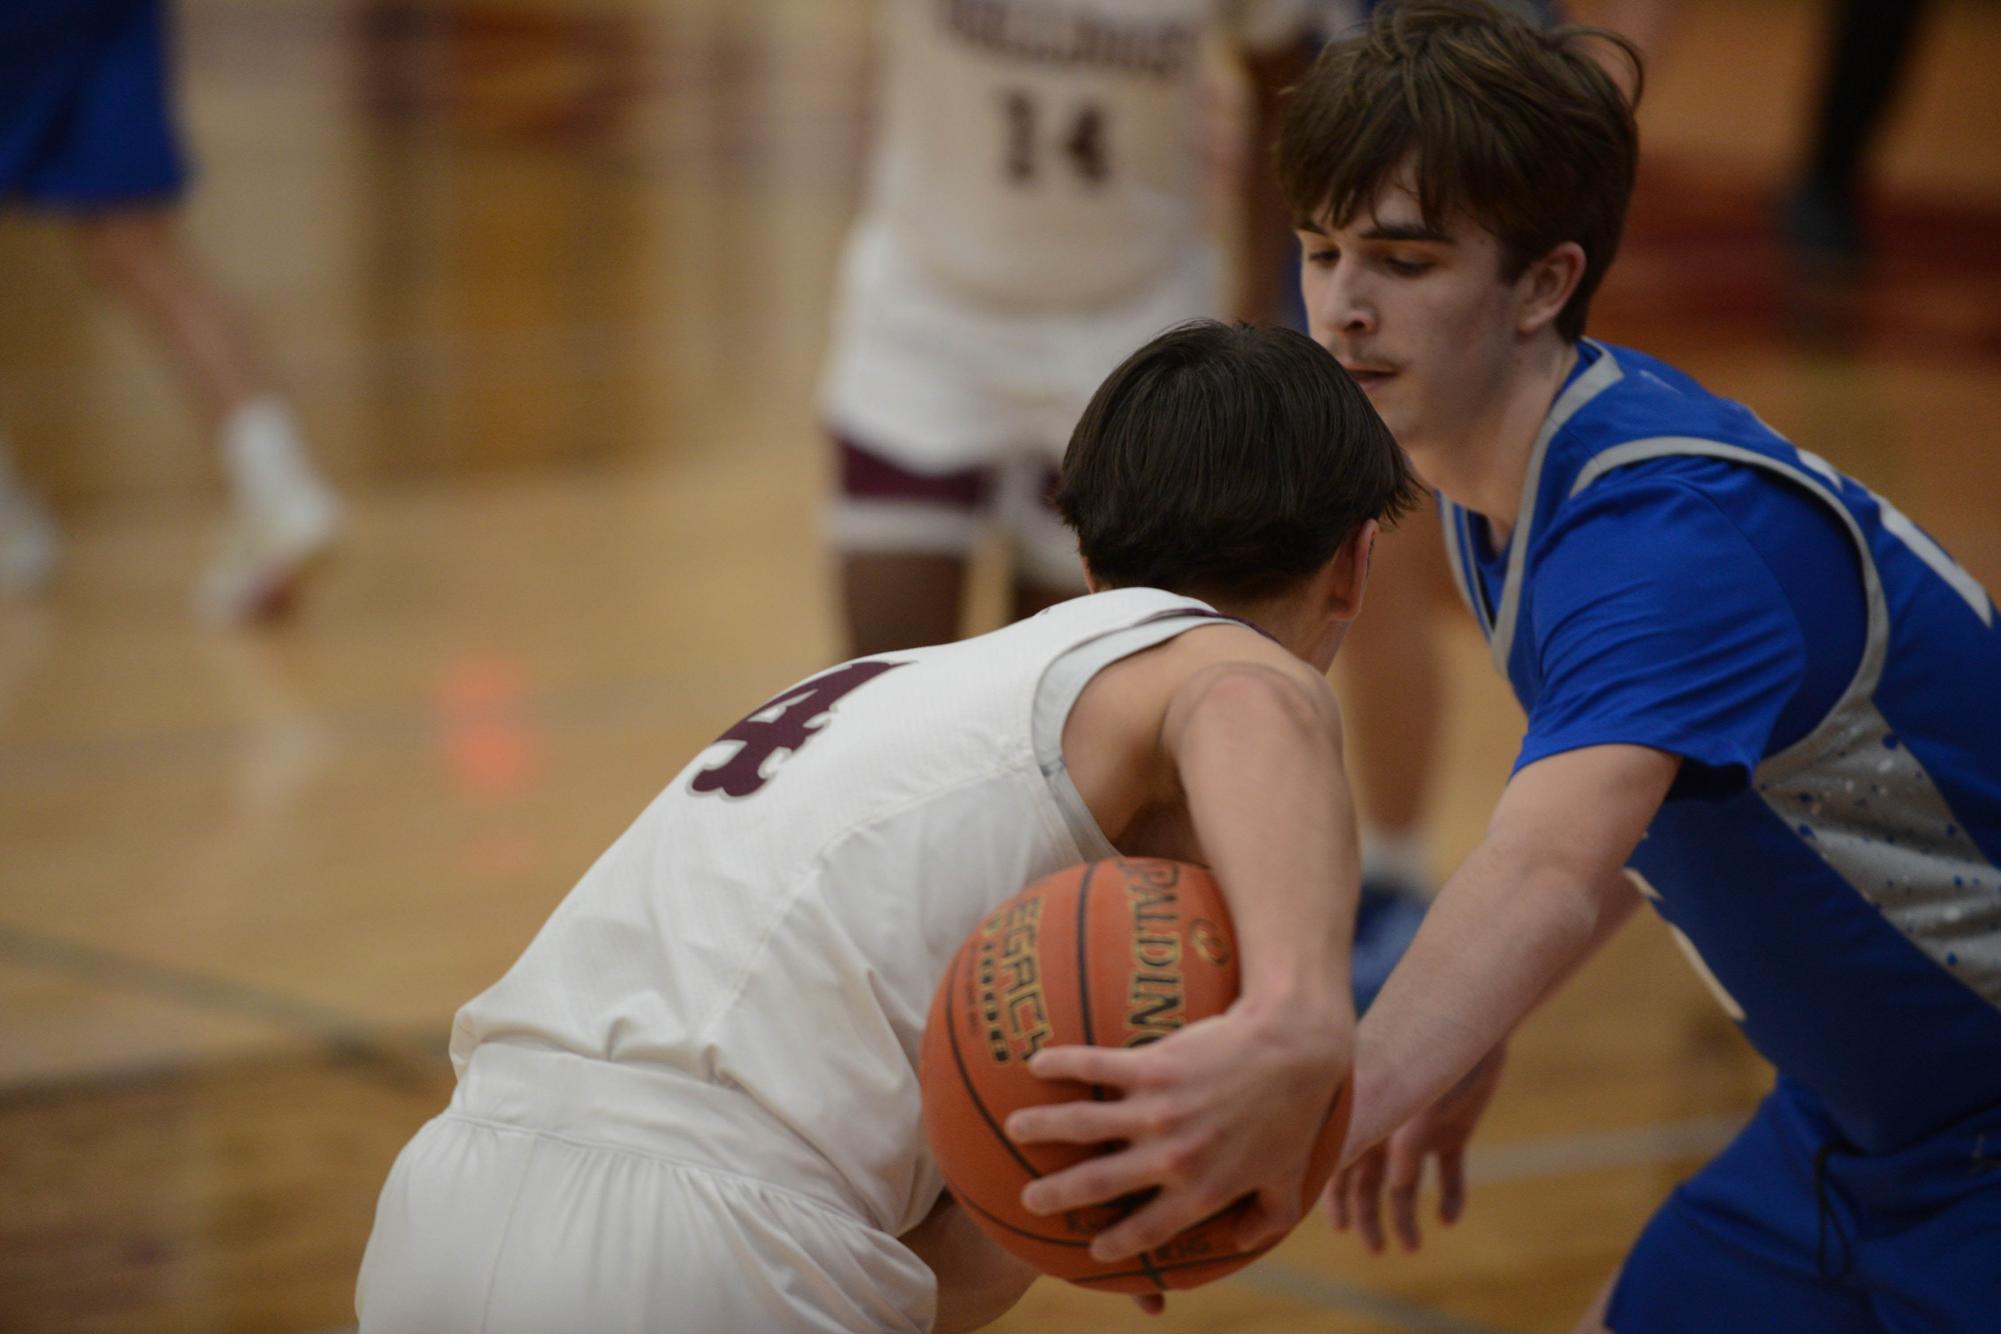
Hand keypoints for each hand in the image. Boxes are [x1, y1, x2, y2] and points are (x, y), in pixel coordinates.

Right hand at [1005, 996, 1350, 1263]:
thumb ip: (1265, 1221)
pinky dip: (1062, 1064)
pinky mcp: (1152, 1065)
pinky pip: (1095, 1066)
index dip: (1116, 1245)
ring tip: (1014, 1127)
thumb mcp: (1289, 1182)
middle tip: (1030, 1199)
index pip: (1147, 1230)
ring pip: (1082, 1125)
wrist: (1293, 1048)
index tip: (1093, 1250)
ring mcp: (1158, 1111)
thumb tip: (1241, 1244)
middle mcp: (1171, 1157)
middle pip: (1097, 1184)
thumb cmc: (1297, 1113)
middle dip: (1056, 1196)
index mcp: (1201, 1192)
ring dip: (1041, 1127)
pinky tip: (1037, 1063)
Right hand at [1328, 1044, 1505, 1253]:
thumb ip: (1350, 1140)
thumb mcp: (1380, 1101)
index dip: (1329, 1198)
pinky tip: (1450, 1219)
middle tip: (1376, 1250)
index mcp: (1358, 1119)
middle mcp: (1384, 1125)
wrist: (1467, 1017)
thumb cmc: (1415, 1052)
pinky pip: (1448, 1170)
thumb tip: (1317, 1183)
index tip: (1333, 1229)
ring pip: (1405, 1182)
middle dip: (1367, 1216)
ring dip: (1405, 1215)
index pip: (1333, 1166)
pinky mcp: (1453, 1127)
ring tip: (1412, 1248)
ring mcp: (1418, 1127)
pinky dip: (1450, 1195)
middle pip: (1367, 1180)